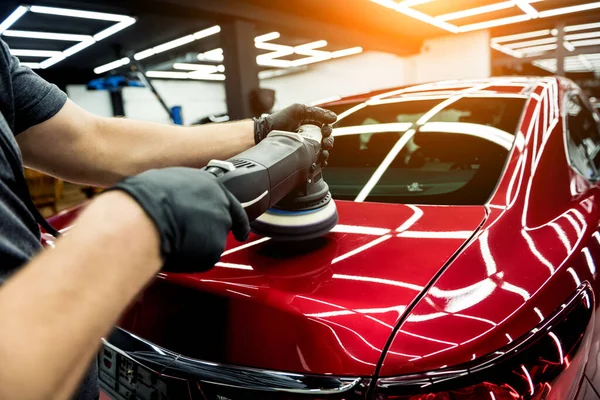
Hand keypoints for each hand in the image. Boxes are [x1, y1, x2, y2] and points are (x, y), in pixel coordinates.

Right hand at [109, 167, 249, 272]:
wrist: (145, 216)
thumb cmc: (147, 198)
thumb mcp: (169, 184)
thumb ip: (185, 195)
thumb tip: (179, 202)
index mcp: (211, 186)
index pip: (231, 205)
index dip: (236, 220)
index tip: (241, 231)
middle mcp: (221, 205)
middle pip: (221, 225)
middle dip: (208, 233)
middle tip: (191, 239)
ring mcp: (220, 227)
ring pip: (211, 243)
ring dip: (196, 246)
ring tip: (173, 240)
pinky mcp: (214, 249)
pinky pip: (202, 259)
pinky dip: (190, 260)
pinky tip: (176, 250)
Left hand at [254, 103, 336, 165]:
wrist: (264, 133)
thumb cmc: (279, 120)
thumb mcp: (298, 110)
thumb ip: (317, 112)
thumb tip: (334, 117)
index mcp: (311, 123)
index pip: (326, 128)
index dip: (328, 131)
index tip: (325, 132)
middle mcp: (310, 135)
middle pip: (326, 141)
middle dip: (328, 142)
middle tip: (325, 144)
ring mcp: (306, 146)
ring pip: (322, 152)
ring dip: (325, 153)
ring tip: (322, 154)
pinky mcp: (302, 156)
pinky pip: (314, 161)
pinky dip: (318, 162)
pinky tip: (317, 161)